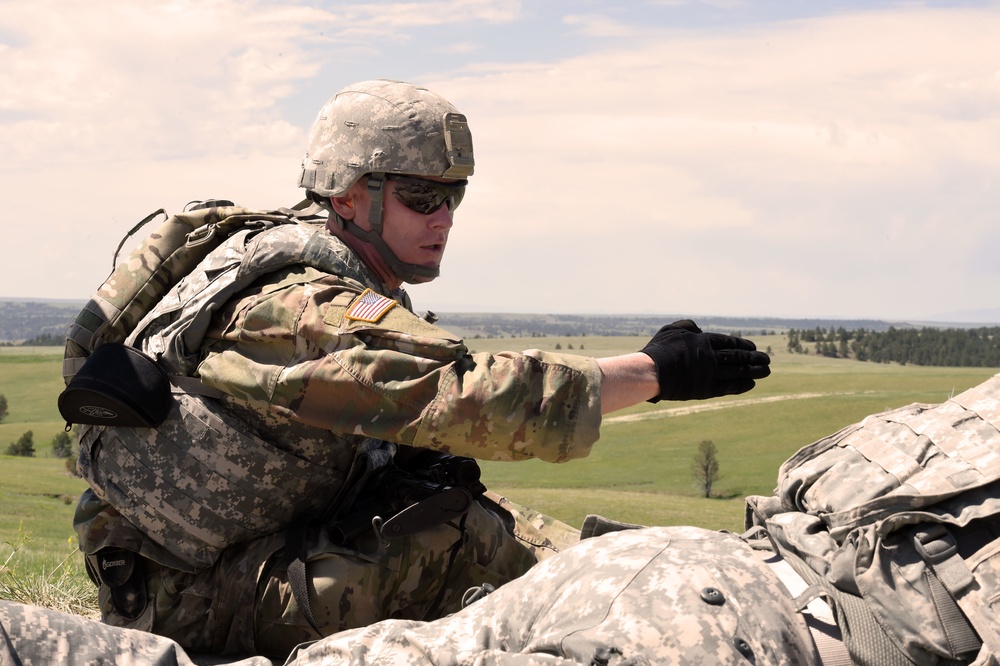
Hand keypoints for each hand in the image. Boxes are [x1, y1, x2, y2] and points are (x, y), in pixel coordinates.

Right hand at [639, 320, 770, 401]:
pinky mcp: (706, 389)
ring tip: (767, 371)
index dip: (743, 345)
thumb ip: (687, 326)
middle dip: (754, 358)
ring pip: (737, 371)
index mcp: (703, 341)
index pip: (729, 342)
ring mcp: (710, 373)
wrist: (650, 372)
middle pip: (738, 356)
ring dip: (754, 370)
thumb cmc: (658, 350)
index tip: (754, 347)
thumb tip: (699, 330)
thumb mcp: (671, 330)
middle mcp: (711, 356)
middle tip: (767, 359)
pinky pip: (729, 386)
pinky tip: (752, 383)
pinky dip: (742, 385)